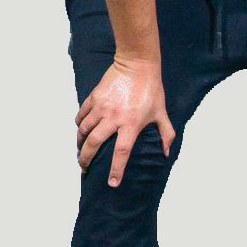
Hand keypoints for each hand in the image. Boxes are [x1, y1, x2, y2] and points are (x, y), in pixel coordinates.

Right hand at [75, 55, 175, 187]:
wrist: (137, 63)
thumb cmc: (151, 87)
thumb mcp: (161, 111)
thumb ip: (166, 132)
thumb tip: (167, 152)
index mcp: (131, 123)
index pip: (121, 153)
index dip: (116, 170)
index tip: (112, 183)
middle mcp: (113, 117)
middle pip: (93, 144)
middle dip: (86, 160)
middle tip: (83, 168)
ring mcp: (102, 107)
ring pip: (84, 130)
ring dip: (80, 143)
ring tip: (80, 151)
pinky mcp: (95, 97)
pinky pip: (82, 114)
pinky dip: (79, 124)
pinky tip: (80, 129)